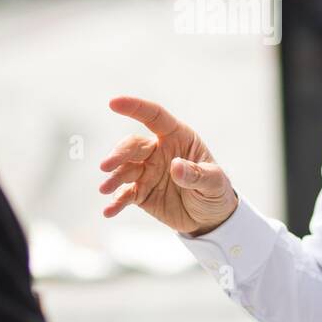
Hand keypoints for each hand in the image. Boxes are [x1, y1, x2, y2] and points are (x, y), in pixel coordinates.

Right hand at [99, 96, 238, 235]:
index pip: (154, 117)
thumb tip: (175, 166)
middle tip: (106, 166)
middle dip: (119, 153)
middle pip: (133, 145)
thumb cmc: (216, 191)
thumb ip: (197, 174)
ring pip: (125, 169)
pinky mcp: (141, 193)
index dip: (135, 108)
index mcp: (178, 138)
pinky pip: (125, 194)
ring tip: (105, 189)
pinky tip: (109, 211)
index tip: (114, 103)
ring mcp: (148, 172)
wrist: (211, 219)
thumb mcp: (214, 182)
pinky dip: (116, 202)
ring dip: (113, 178)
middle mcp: (159, 151)